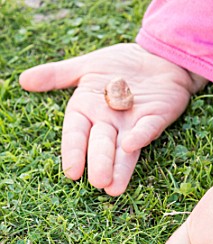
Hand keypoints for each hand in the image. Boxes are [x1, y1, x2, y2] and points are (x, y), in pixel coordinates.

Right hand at [20, 44, 203, 195]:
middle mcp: (110, 122)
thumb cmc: (121, 64)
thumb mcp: (87, 66)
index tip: (71, 173)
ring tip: (115, 188)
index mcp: (89, 110)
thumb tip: (23, 80)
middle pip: (102, 145)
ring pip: (125, 148)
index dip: (74, 152)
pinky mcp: (156, 118)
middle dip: (100, 163)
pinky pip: (149, 128)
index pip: (77, 134)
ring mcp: (134, 123)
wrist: (158, 56)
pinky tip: (133, 145)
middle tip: (98, 183)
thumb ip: (57, 75)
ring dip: (121, 166)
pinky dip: (142, 136)